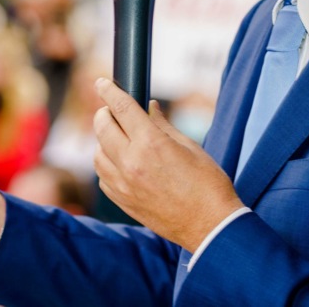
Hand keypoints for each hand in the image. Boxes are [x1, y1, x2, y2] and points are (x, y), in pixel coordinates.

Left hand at [93, 78, 242, 252]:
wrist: (211, 226)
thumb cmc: (207, 183)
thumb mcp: (189, 146)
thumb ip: (163, 124)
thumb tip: (149, 106)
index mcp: (150, 144)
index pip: (121, 107)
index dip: (108, 90)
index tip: (101, 82)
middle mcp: (131, 162)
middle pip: (102, 127)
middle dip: (104, 113)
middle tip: (113, 110)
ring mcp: (123, 184)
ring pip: (97, 153)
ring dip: (103, 140)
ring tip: (119, 137)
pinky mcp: (122, 201)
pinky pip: (103, 176)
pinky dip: (107, 164)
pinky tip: (121, 161)